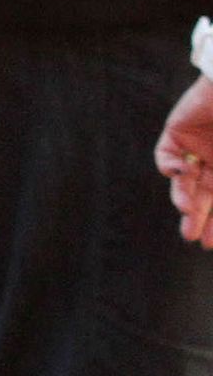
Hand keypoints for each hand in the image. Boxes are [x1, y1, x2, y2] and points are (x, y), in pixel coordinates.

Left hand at [156, 74, 212, 247]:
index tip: (209, 244)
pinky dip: (169, 168)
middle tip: (192, 238)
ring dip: (183, 198)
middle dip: (197, 216)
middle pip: (202, 195)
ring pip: (183, 181)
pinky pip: (166, 156)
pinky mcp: (176, 131)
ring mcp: (195, 145)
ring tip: (186, 211)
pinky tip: (181, 174)